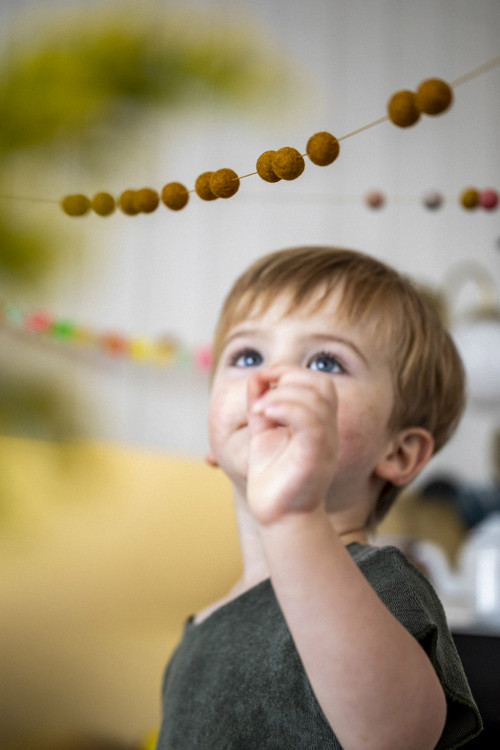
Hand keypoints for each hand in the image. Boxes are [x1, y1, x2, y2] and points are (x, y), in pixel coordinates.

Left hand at [246, 367, 338, 524]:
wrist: (277, 516)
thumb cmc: (272, 476)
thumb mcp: (264, 431)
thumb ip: (261, 403)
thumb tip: (256, 374)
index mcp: (319, 422)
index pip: (319, 382)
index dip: (291, 371)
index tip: (263, 377)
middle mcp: (328, 431)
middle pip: (322, 385)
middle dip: (289, 378)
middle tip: (262, 393)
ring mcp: (325, 445)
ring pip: (316, 402)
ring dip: (280, 396)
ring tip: (259, 409)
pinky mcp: (315, 460)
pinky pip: (310, 425)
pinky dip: (285, 411)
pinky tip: (263, 414)